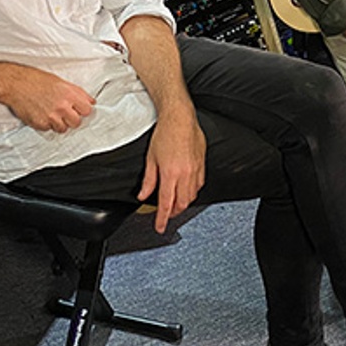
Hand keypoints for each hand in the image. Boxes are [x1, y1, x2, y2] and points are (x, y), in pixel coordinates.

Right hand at [0, 64, 94, 131]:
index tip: (79, 110)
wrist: (16, 84)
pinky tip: (42, 114)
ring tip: (52, 113)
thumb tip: (91, 101)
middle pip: (77, 123)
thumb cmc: (37, 80)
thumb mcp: (61, 82)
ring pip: (63, 129)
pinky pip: (49, 129)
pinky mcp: (40, 124)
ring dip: (59, 123)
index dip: (83, 110)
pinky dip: (47, 124)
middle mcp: (62, 106)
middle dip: (72, 119)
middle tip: (64, 113)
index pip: (87, 110)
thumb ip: (78, 93)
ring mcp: (51, 116)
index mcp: (69, 94)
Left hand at [137, 111, 205, 233]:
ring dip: (183, 203)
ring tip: (175, 203)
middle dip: (173, 212)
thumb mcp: (151, 158)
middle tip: (166, 214)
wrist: (180, 118)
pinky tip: (187, 190)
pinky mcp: (202, 164)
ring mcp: (196, 169)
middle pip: (181, 203)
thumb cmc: (165, 134)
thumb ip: (148, 180)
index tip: (159, 226)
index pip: (166, 204)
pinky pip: (200, 184)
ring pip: (192, 196)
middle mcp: (185, 174)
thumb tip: (143, 195)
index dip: (162, 218)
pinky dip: (192, 191)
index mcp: (170, 173)